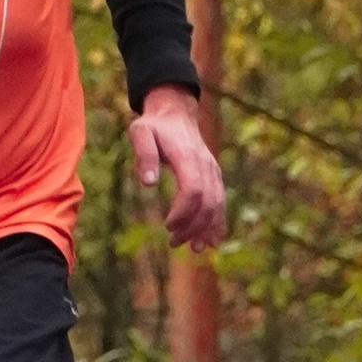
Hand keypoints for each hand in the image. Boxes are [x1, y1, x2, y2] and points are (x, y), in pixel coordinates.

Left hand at [128, 82, 225, 248]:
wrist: (175, 113)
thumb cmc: (154, 126)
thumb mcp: (140, 133)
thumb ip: (144, 156)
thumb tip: (148, 184)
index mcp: (188, 157)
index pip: (193, 190)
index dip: (183, 212)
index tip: (167, 226)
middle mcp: (206, 165)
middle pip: (208, 203)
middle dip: (193, 226)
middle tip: (173, 242)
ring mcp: (213, 171)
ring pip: (217, 205)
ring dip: (206, 229)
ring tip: (193, 248)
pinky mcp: (214, 176)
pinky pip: (221, 201)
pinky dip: (218, 222)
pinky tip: (211, 242)